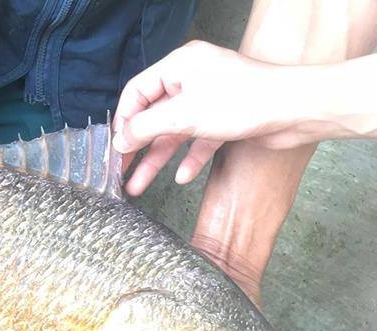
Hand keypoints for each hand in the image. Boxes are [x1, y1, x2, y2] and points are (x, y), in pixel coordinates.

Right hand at [113, 40, 313, 195]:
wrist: (294, 110)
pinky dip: (189, 159)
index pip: (137, 91)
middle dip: (137, 147)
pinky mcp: (224, 119)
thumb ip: (146, 128)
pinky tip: (182, 177)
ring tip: (138, 185)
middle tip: (119, 170)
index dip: (124, 121)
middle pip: (153, 116)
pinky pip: (197, 141)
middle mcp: (192, 80)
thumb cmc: (244, 100)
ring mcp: (208, 100)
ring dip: (157, 160)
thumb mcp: (183, 115)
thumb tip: (120, 140)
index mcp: (180, 65)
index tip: (115, 148)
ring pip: (173, 133)